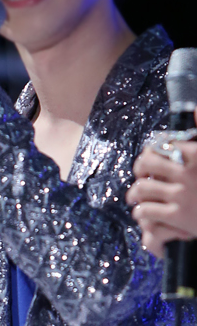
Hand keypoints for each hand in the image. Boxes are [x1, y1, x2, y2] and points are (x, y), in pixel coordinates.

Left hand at [126, 140, 196, 256]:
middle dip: (139, 168)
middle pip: (147, 164)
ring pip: (143, 188)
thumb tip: (196, 109)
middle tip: (140, 174)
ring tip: (134, 197)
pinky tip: (141, 213)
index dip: (152, 149)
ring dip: (134, 193)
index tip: (150, 154)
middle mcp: (187, 173)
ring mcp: (182, 195)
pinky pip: (146, 210)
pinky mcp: (178, 216)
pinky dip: (140, 212)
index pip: (162, 145)